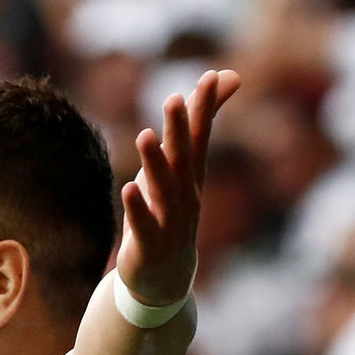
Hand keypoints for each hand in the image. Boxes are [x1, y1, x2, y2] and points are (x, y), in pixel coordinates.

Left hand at [117, 69, 240, 304]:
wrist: (165, 279)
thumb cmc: (168, 215)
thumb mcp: (179, 172)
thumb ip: (195, 130)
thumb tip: (226, 79)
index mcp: (190, 178)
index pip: (200, 138)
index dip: (203, 108)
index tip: (209, 76)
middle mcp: (185, 197)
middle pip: (184, 159)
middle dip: (180, 130)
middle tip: (174, 98)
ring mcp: (170, 222)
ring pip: (164, 190)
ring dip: (155, 163)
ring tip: (145, 134)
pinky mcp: (149, 245)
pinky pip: (144, 224)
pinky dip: (137, 207)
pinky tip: (128, 188)